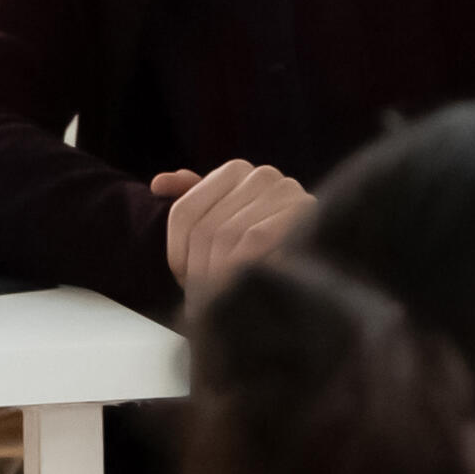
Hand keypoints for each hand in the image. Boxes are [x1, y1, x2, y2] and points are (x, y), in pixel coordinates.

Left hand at [143, 163, 313, 294]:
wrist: (316, 275)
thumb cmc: (256, 252)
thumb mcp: (220, 224)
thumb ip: (192, 200)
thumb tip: (158, 184)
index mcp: (237, 170)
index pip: (184, 213)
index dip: (177, 253)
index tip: (183, 278)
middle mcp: (264, 175)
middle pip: (207, 229)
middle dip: (201, 271)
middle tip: (201, 303)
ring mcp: (288, 192)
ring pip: (229, 237)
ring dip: (220, 276)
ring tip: (220, 301)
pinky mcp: (306, 215)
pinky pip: (256, 243)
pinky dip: (243, 270)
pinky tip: (244, 288)